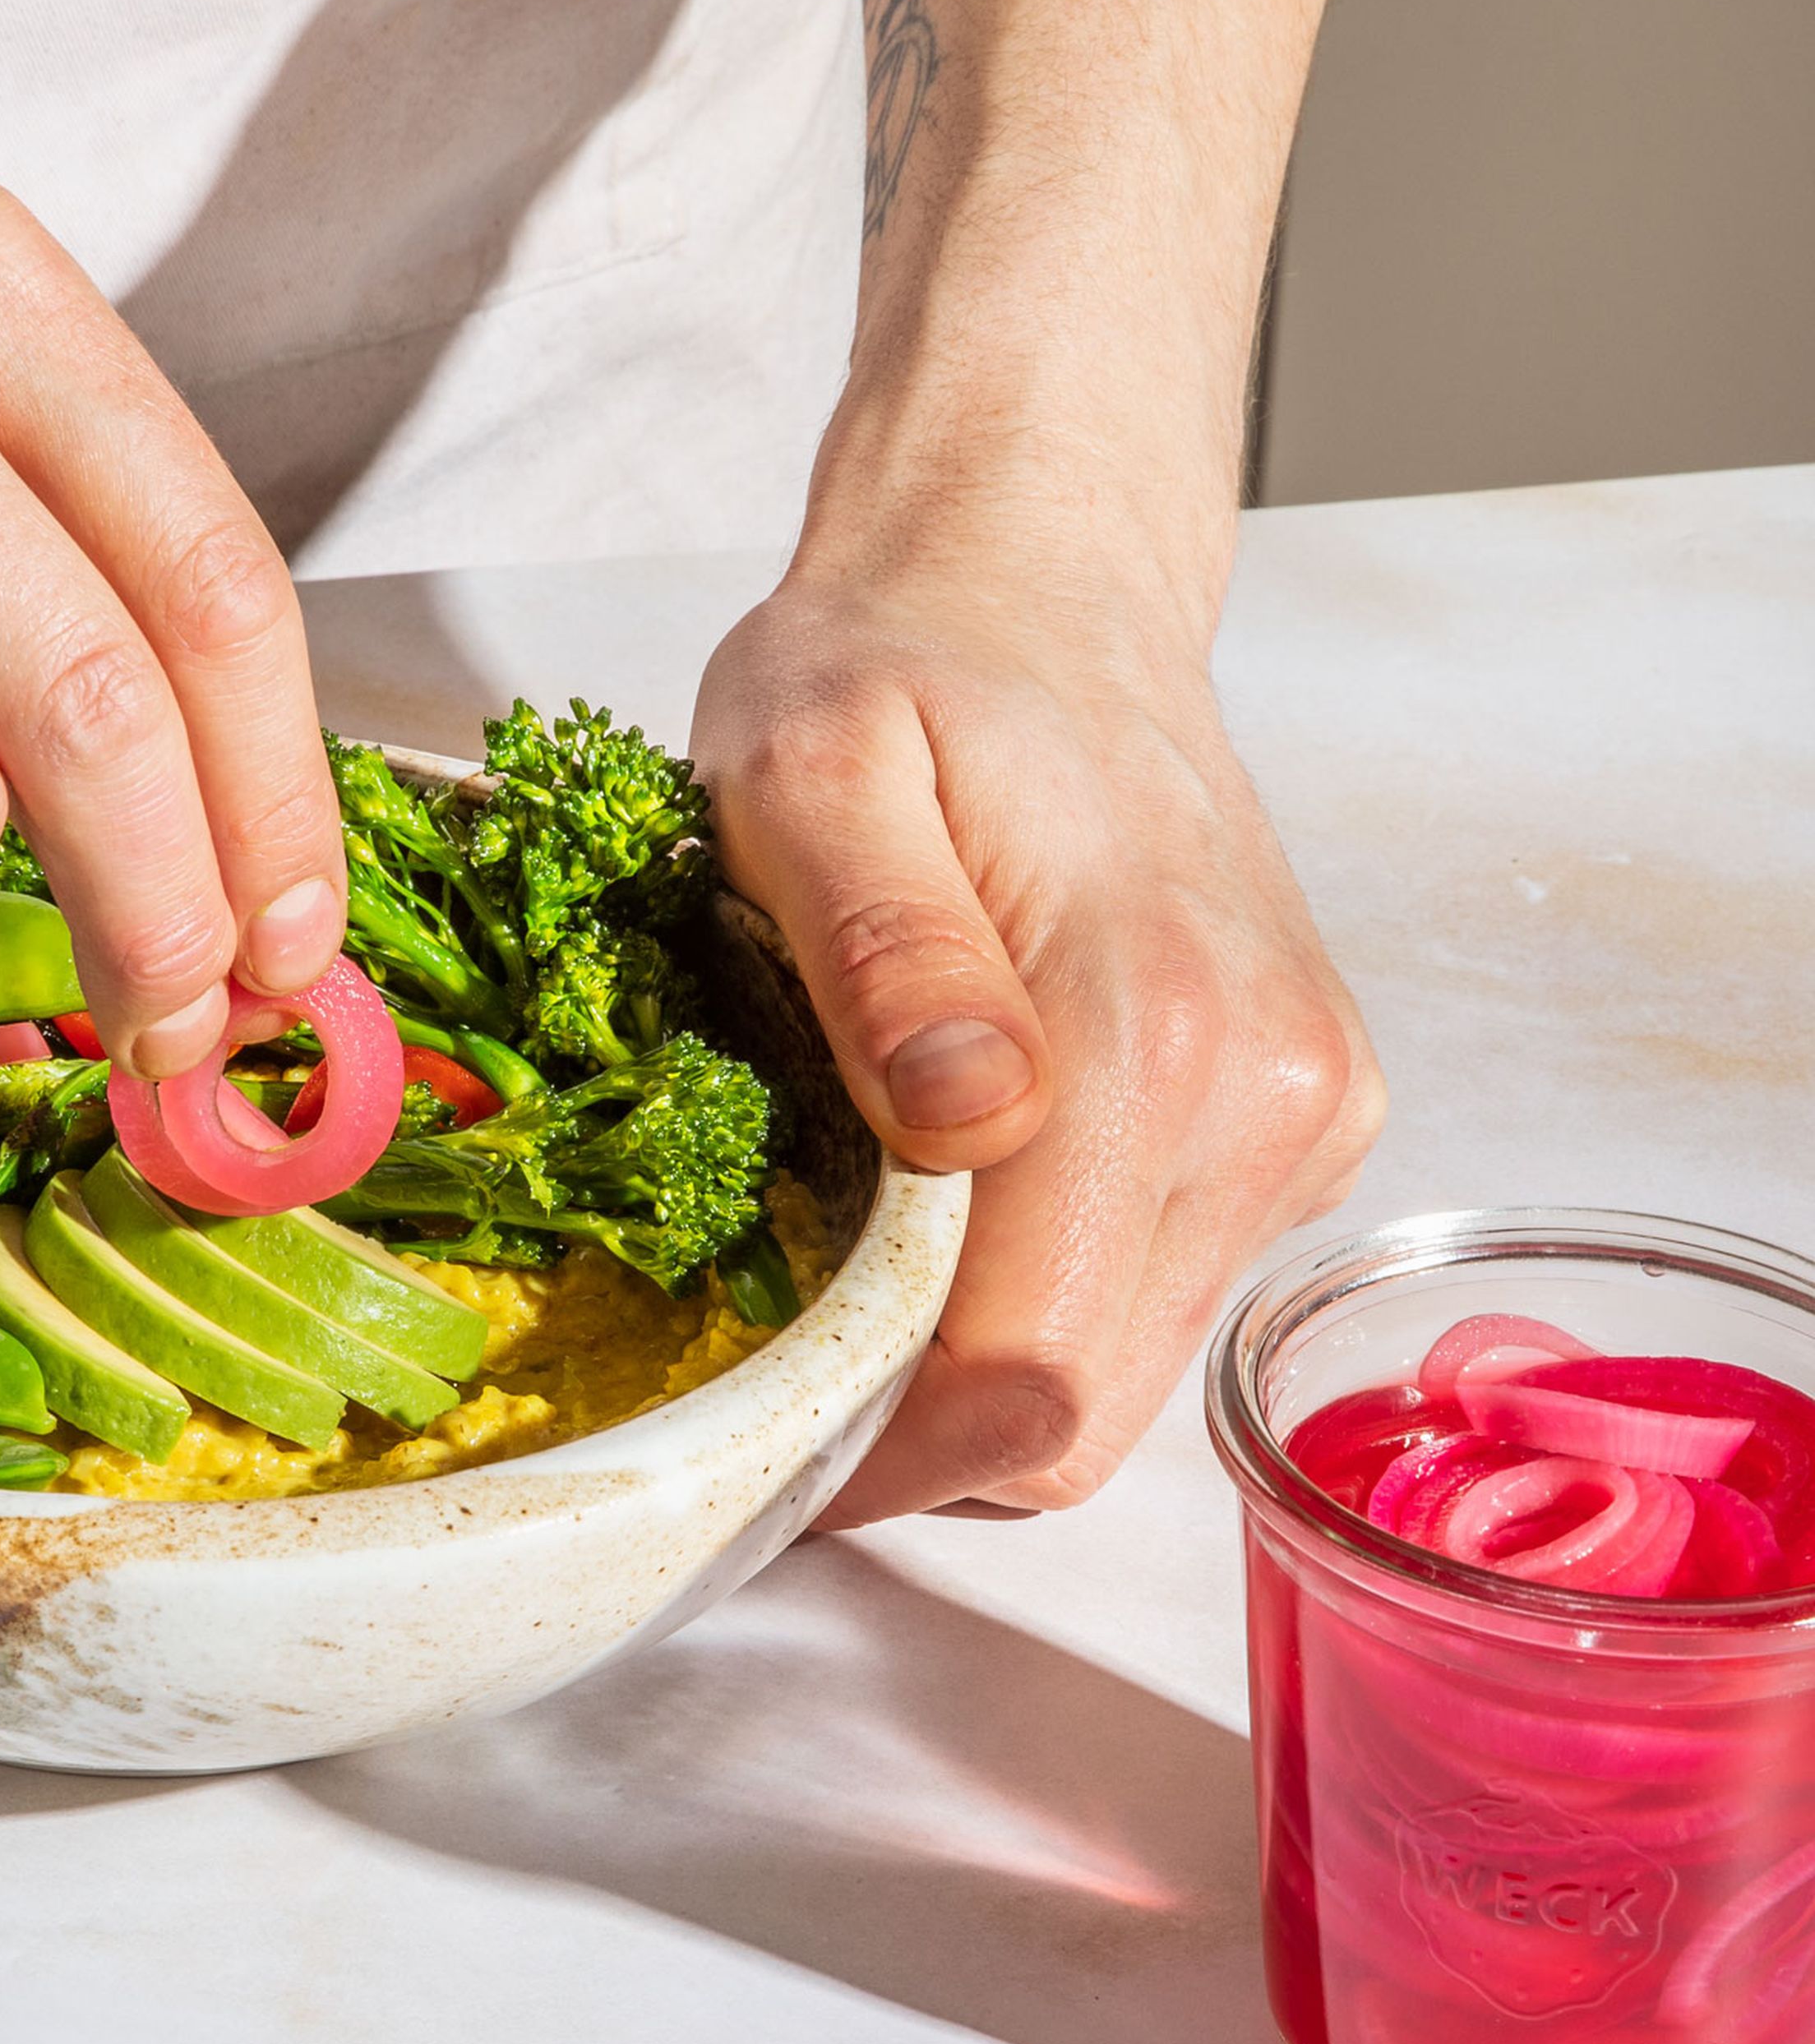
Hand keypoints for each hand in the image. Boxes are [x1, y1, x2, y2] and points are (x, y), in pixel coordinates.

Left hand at [694, 549, 1384, 1522]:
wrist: (1043, 587)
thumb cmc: (903, 663)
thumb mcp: (811, 763)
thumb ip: (881, 947)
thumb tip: (961, 1118)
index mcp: (1153, 1029)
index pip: (1023, 1376)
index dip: (872, 1456)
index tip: (742, 1437)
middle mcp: (1267, 1096)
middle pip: (1075, 1414)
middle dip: (909, 1430)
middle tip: (766, 1349)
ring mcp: (1302, 1118)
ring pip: (1115, 1373)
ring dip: (971, 1360)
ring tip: (848, 1241)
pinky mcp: (1301, 1122)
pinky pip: (1150, 1294)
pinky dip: (1039, 1295)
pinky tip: (954, 1189)